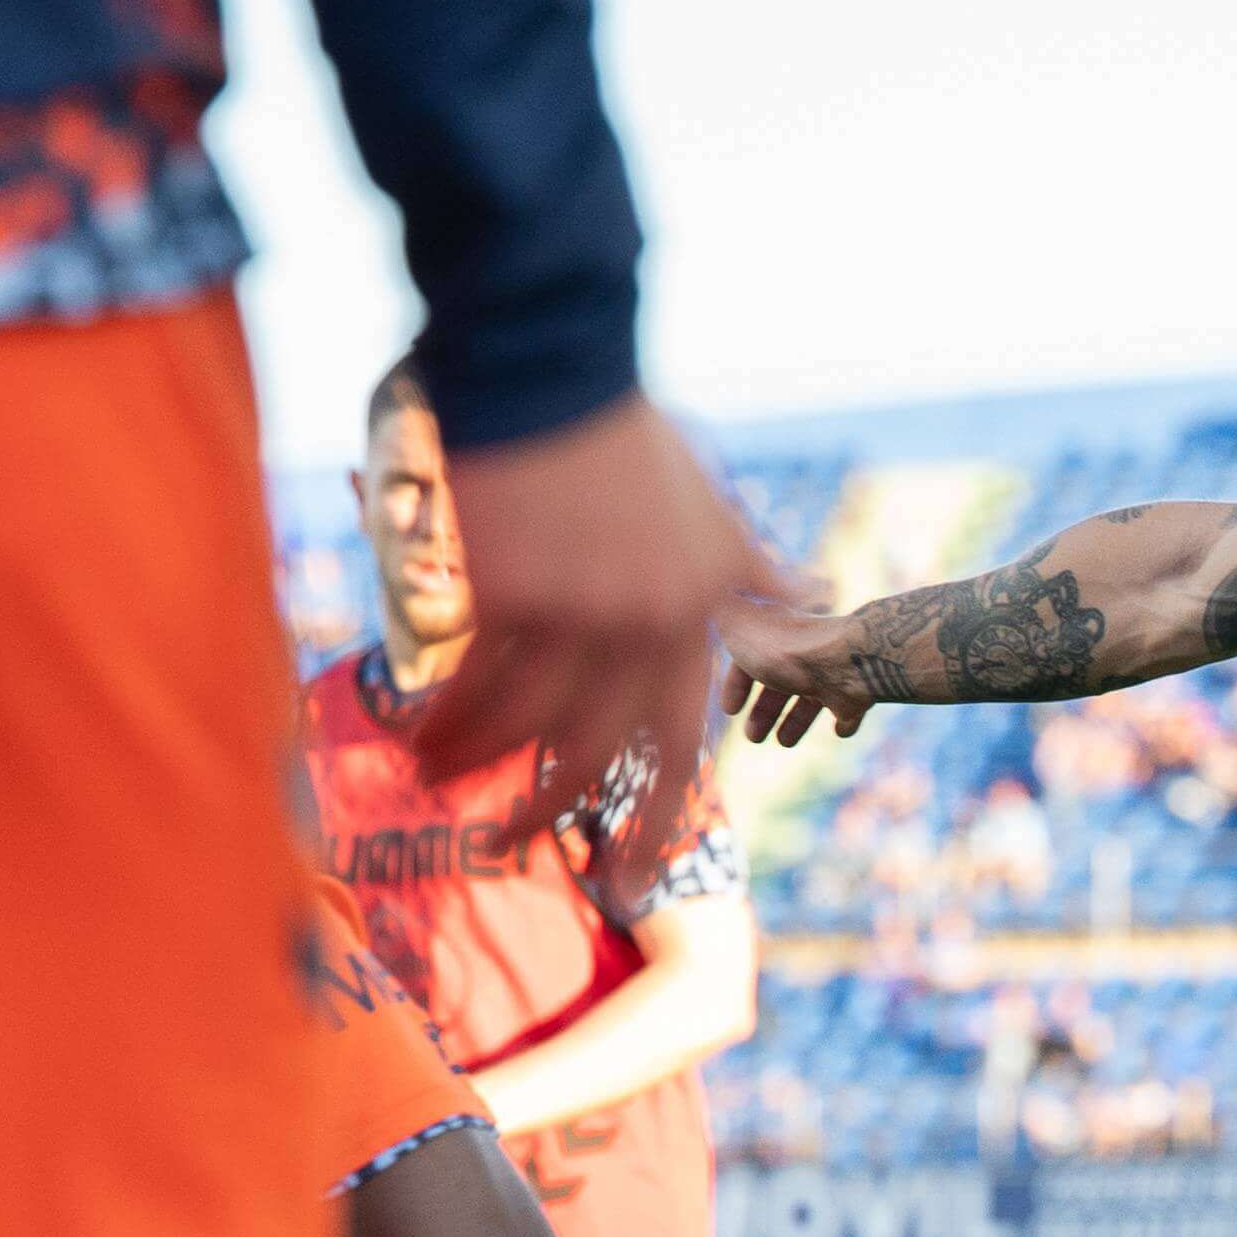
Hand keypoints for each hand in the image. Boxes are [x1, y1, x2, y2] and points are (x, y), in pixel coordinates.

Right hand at [420, 394, 813, 869]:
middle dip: (553, 810)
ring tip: (439, 784)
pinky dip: (448, 717)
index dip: (657, 815)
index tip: (635, 876)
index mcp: (693, 615)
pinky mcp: (512, 589)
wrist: (553, 360)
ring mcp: (578, 611)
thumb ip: (751, 567)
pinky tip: (420, 738)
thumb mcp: (711, 506)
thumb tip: (816, 591)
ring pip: (527, 726)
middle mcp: (643, 624)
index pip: (682, 740)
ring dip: (478, 767)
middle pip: (599, 753)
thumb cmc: (628, 436)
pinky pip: (477, 681)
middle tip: (516, 848)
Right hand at [719, 590, 879, 747]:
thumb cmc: (784, 651)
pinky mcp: (856, 693)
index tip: (730, 710)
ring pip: (812, 697)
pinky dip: (845, 720)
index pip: (752, 657)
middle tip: (753, 738)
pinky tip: (839, 731)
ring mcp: (833, 671)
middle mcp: (804, 650)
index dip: (738, 682)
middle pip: (782, 681)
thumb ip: (723, 618)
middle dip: (765, 709)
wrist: (840, 664)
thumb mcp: (738, 629)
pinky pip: (850, 707)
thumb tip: (714, 599)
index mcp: (776, 634)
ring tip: (784, 742)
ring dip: (796, 721)